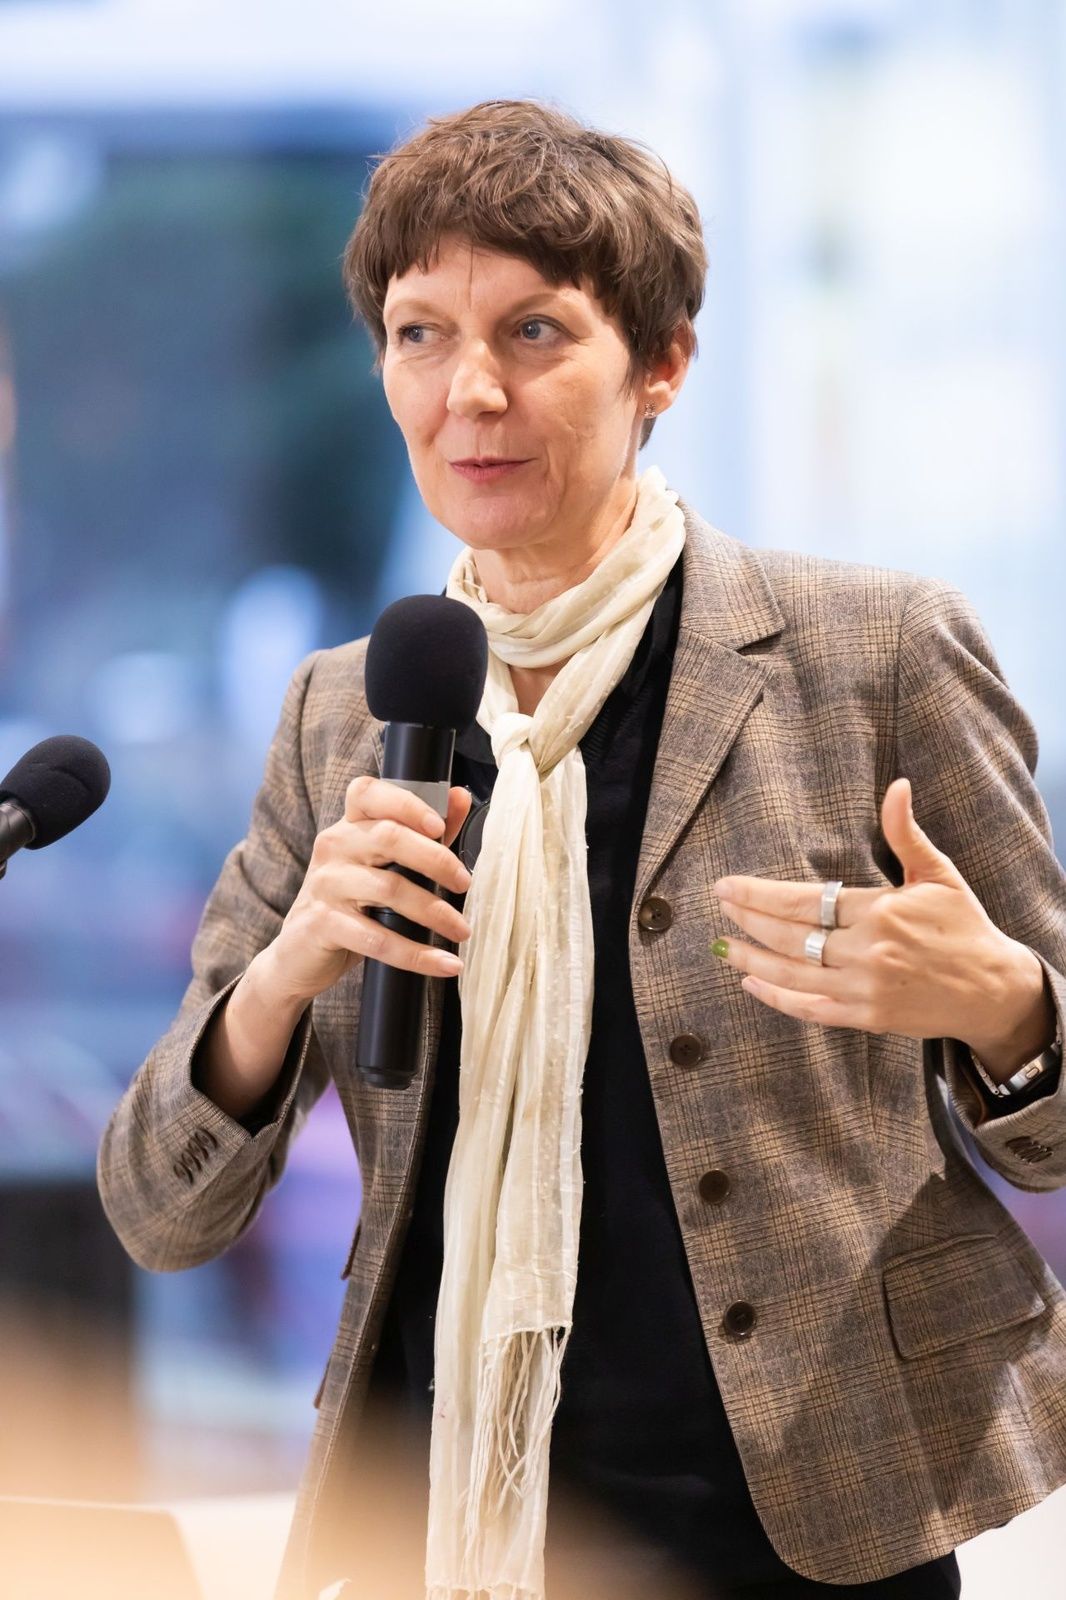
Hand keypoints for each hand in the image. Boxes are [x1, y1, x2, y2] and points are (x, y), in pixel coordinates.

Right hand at [264, 776, 474, 1006]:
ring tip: (461, 930)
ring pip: (389, 888)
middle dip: (436, 860)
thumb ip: (422, 833)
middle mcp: (333, 846)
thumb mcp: (381, 866)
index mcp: (348, 826)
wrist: (297, 955)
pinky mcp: (322, 923)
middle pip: (389, 837)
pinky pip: (378, 938)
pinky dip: (417, 954)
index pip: (368, 793)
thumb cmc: (349, 904)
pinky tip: (444, 963)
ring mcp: (325, 884)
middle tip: (465, 883)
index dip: (407, 803)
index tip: (440, 826)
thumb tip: (459, 798)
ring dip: (434, 912)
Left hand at [710, 777, 1048, 1063]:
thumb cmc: (964, 926)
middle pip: (792, 936)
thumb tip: (897, 786)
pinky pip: (812, 1010)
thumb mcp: (938, 874)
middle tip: (720, 905)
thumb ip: (905, 833)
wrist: (993, 989)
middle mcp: (869, 951)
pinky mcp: (869, 1019)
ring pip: (794, 975)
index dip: (761, 895)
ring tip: (724, 946)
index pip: (806, 901)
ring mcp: (867, 989)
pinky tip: (752, 985)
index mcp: (881, 911)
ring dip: (753, 961)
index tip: (728, 887)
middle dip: (749, 920)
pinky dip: (778, 999)